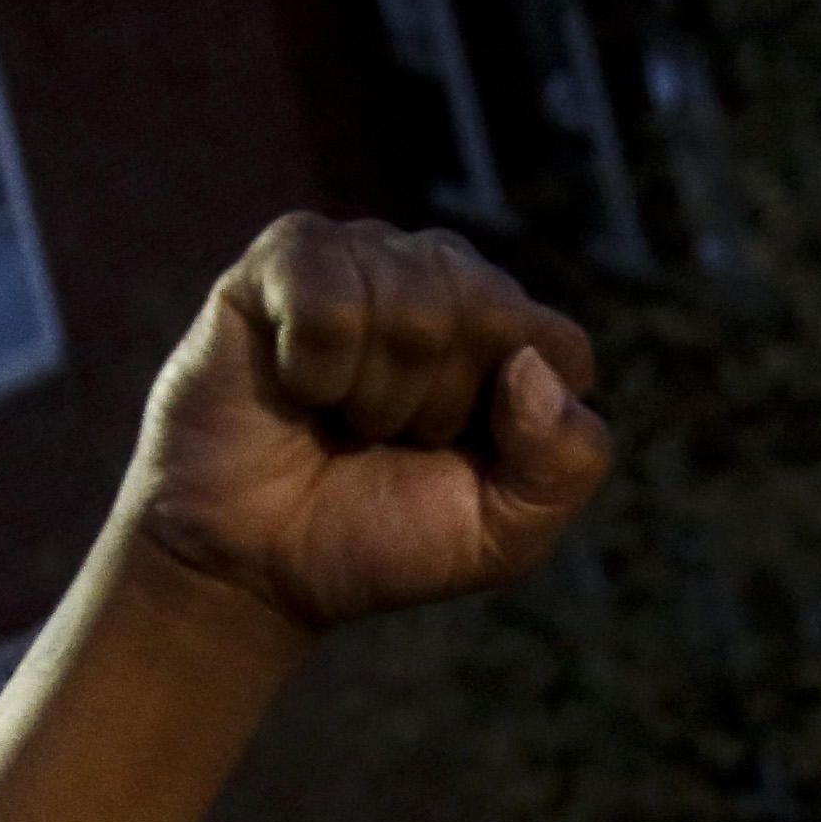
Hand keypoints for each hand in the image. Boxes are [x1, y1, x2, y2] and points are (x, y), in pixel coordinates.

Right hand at [130, 216, 611, 639]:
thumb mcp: (505, 535)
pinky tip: (293, 383)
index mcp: (511, 335)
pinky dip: (311, 368)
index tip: (454, 461)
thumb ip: (567, 462)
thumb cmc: (377, 539)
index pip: (561, 349)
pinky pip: (328, 298)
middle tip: (382, 439)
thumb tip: (531, 364)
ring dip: (370, 395)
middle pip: (488, 315)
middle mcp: (446, 277)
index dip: (512, 429)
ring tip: (337, 415)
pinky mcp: (288, 256)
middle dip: (433, 410)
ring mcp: (367, 255)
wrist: (252, 565)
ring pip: (412, 306)